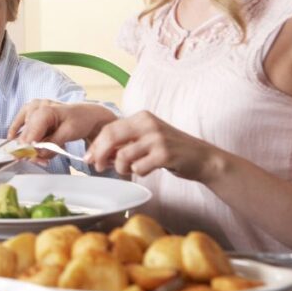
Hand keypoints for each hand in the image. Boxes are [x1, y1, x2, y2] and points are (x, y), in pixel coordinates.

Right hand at [9, 100, 116, 158]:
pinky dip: (20, 132)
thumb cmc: (80, 121)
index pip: (30, 135)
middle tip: (43, 161)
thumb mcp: (69, 133)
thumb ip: (51, 143)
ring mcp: (31, 107)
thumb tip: (37, 153)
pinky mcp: (30, 109)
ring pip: (23, 132)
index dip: (30, 150)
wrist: (86, 113)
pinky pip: (19, 122)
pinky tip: (12, 137)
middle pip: (25, 135)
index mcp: (45, 111)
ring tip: (46, 151)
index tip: (35, 160)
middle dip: (33, 151)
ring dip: (31, 145)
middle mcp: (35, 107)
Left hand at [85, 110, 219, 179]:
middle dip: (100, 155)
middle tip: (99, 167)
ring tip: (129, 170)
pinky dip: (138, 172)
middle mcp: (148, 124)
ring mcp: (157, 138)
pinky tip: (147, 170)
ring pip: (123, 155)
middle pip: (111, 138)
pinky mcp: (165, 154)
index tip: (88, 158)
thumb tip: (97, 155)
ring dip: (121, 168)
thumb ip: (125, 143)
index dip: (95, 145)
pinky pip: (139, 167)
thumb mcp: (146, 139)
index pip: (108, 129)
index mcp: (141, 117)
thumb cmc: (171, 150)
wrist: (203, 158)